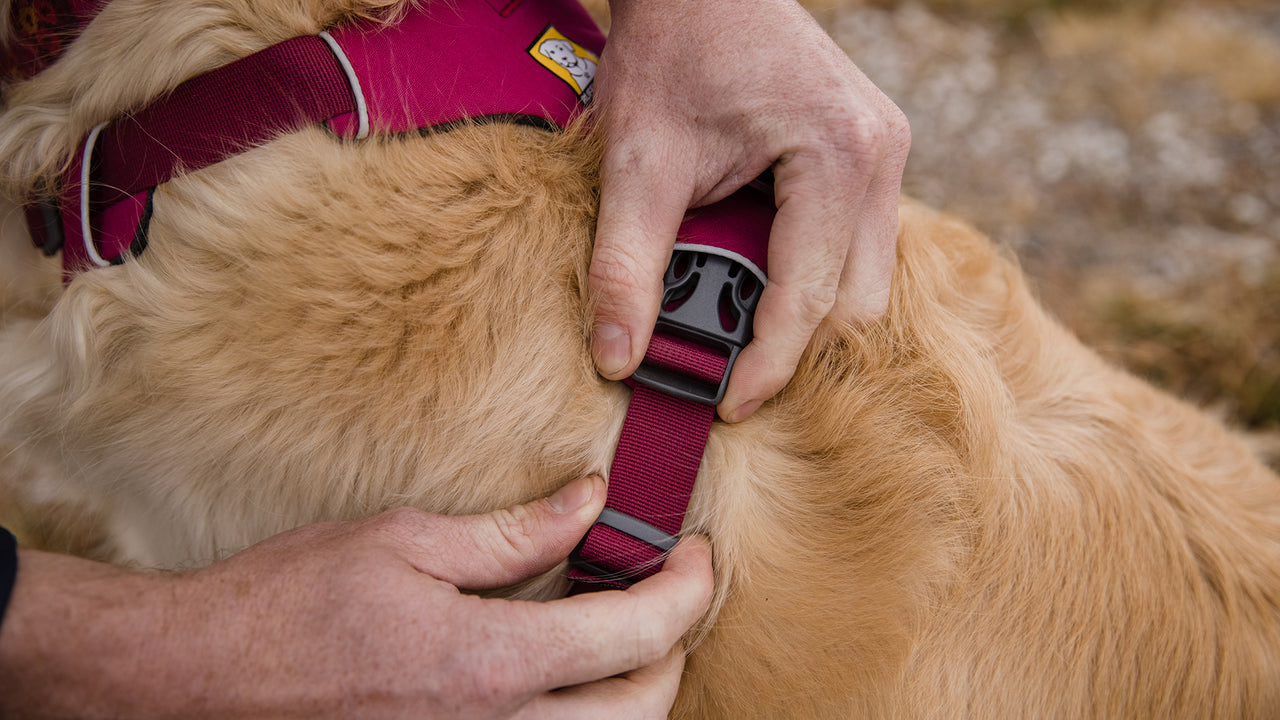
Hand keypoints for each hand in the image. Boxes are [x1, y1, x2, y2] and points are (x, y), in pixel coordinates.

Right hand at [0, 476, 713, 718]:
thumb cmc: (287, 605)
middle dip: (677, 648)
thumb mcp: (404, 540)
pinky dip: (581, 714)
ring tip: (626, 631)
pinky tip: (564, 674)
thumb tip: (589, 503)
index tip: (695, 553)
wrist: (200, 681)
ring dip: (636, 691)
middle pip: (644, 709)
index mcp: (491, 664)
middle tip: (671, 590)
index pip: (635, 635)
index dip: (686, 589)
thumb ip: (512, 533)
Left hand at [590, 0, 910, 421]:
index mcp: (838, 156)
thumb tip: (617, 359)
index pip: (811, 299)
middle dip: (795, 347)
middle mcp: (880, 156)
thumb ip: (625, 266)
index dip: (767, 367)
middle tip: (727, 373)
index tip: (727, 408)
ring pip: (867, 280)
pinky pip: (860, 244)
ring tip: (738, 329)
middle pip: (858, 304)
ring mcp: (884, 152)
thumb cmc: (672, 47)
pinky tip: (759, 280)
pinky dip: (814, 276)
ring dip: (807, 313)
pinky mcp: (869, 152)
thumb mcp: (636, 160)